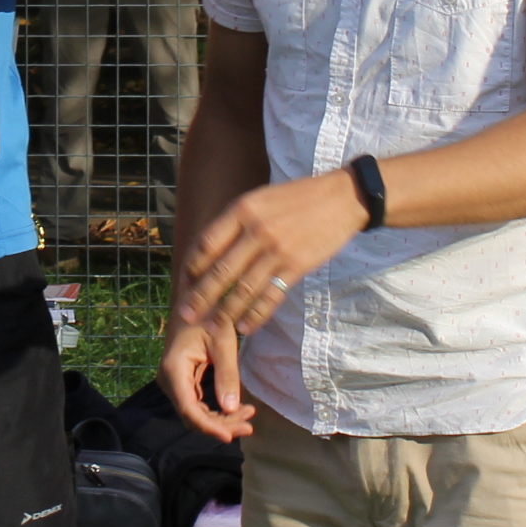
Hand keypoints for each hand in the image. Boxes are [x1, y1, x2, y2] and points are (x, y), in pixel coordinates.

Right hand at [160, 317, 253, 443]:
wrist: (194, 300)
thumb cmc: (209, 316)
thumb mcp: (223, 343)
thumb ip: (227, 376)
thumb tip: (232, 409)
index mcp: (175, 370)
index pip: (189, 410)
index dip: (209, 427)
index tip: (230, 437)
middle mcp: (170, 380)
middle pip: (193, 416)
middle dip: (221, 425)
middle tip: (250, 425)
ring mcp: (175, 383)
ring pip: (196, 413)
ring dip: (221, 419)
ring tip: (249, 415)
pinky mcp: (183, 382)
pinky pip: (198, 404)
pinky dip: (217, 410)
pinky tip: (238, 409)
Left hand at [179, 167, 373, 334]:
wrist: (341, 198)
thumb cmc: (297, 198)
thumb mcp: (260, 199)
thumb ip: (236, 221)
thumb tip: (209, 249)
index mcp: (242, 209)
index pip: (206, 243)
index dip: (192, 267)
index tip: (184, 284)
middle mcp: (256, 230)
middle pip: (220, 271)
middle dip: (200, 296)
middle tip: (185, 315)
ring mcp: (277, 250)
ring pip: (244, 288)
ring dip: (225, 312)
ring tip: (212, 328)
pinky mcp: (296, 266)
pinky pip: (271, 296)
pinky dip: (256, 314)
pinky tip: (245, 327)